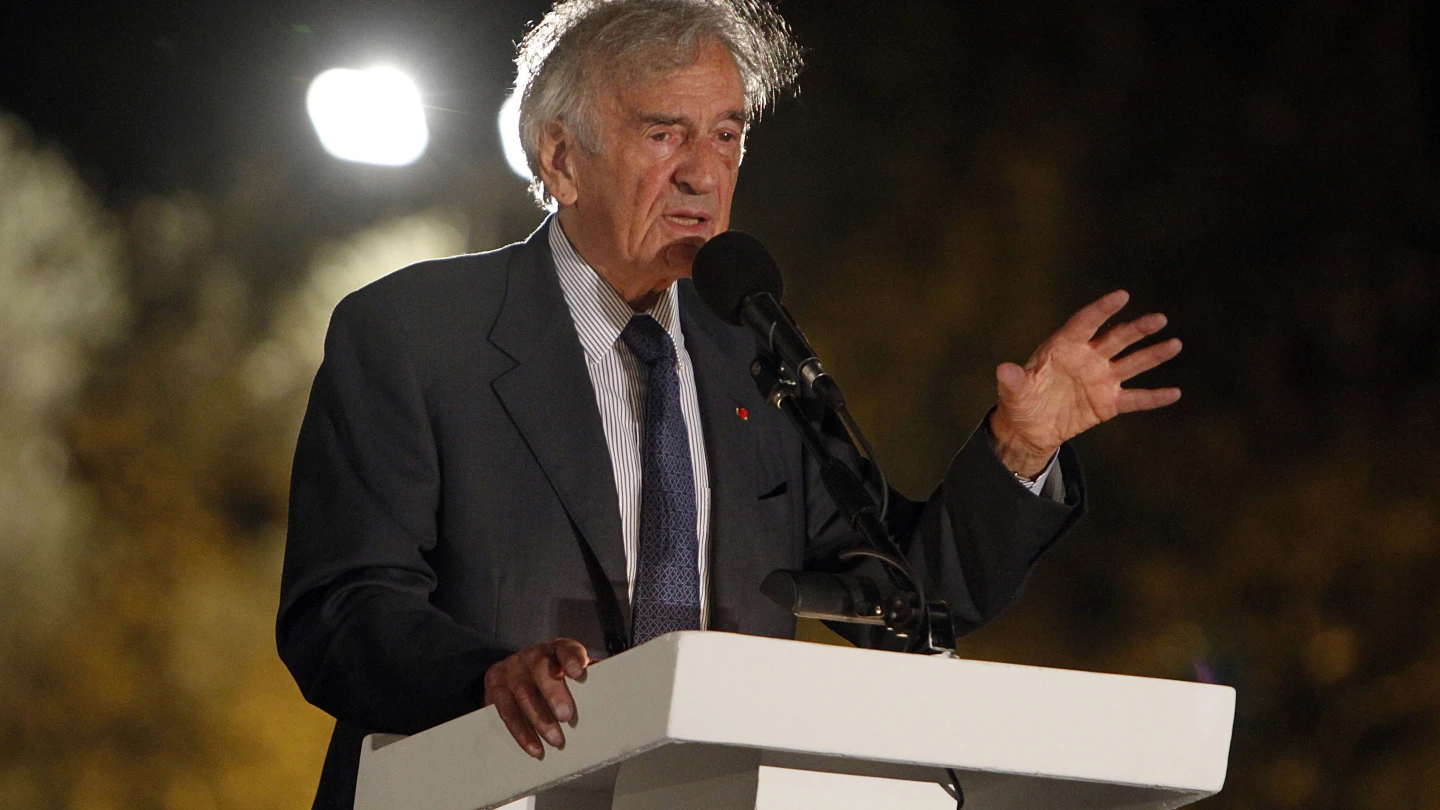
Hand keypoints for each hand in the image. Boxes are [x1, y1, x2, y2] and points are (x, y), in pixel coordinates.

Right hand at [481, 638, 589, 758]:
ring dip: (539, 720)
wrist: (513, 673)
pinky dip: (521, 732)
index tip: (579, 672)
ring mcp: (511, 669)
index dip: (572, 658)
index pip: (565, 649)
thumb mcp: (568, 672)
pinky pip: (506, 711)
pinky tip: (534, 747)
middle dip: (554, 693)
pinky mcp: (495, 686)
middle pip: (541, 670)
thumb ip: (588, 680)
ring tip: (555, 740)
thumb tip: (614, 695)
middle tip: (566, 716)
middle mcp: (532, 655)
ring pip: (523, 693)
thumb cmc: (551, 676)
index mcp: (555, 649)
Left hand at [989, 290, 1181, 477]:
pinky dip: (1153, 397)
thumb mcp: (1012, 392)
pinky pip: (1135, 399)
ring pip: (1132, 363)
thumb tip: (1004, 370)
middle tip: (1159, 319)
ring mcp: (1100, 380)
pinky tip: (1174, 393)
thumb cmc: (1019, 401)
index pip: (1086, 322)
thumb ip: (1012, 380)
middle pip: (1116, 338)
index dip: (1102, 309)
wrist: (1029, 427)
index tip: (1122, 295)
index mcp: (1064, 347)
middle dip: (1137, 329)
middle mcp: (1087, 358)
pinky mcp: (1108, 403)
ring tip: (1174, 344)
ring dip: (1152, 354)